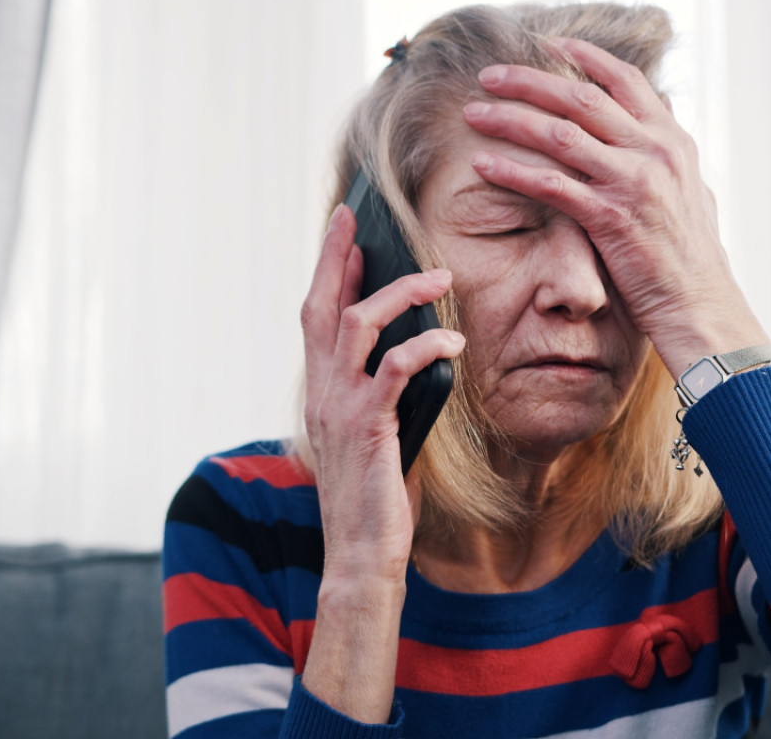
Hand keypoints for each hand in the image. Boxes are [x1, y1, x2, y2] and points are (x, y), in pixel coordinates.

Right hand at [300, 204, 464, 581]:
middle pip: (322, 307)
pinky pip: (395, 368)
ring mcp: (340, 408)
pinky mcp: (369, 426)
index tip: (342, 232)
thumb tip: (411, 353)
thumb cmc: (375, 497)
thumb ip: (380, 393)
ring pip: (357, 326)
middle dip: (337, 256)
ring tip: (438, 276)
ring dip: (398, 292)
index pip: (316, 317)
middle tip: (355, 217)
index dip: (326, 271)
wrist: (363, 553)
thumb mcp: (374, 434)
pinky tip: (453, 340)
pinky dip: (425, 345)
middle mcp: (321, 392)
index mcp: (320, 392)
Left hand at [461, 37, 768, 375]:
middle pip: (582, 98)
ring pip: (559, 134)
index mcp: (672, 139)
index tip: (548, 44)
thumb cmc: (690, 256)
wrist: (701, 303)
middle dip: (529, 81)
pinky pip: (551, 184)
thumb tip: (661, 116)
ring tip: (474, 114)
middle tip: (489, 75)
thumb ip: (667, 153)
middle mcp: (654, 151)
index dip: (584, 56)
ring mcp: (633, 182)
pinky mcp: (610, 217)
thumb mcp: (691, 189)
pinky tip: (483, 164)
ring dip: (510, 119)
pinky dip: (513, 170)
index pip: (625, 80)